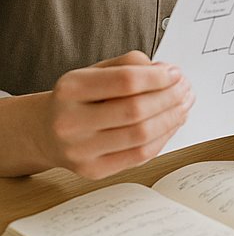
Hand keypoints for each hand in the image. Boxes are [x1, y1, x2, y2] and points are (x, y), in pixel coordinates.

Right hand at [40, 51, 192, 178]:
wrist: (46, 131)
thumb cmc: (80, 97)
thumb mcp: (97, 70)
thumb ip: (132, 65)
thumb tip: (168, 73)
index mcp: (71, 89)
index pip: (126, 81)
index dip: (158, 77)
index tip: (176, 73)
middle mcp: (70, 122)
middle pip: (136, 110)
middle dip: (170, 97)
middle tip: (185, 89)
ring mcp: (80, 151)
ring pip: (141, 135)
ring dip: (172, 118)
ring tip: (184, 104)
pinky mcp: (93, 171)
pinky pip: (140, 155)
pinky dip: (164, 137)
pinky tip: (172, 123)